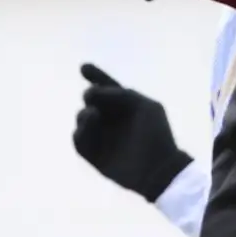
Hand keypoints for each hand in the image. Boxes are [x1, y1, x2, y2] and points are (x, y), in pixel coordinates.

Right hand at [72, 63, 192, 201]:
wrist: (157, 168)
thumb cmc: (156, 135)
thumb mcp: (146, 107)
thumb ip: (121, 95)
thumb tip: (93, 93)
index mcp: (125, 105)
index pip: (107, 87)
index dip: (95, 75)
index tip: (83, 67)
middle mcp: (111, 118)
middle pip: (91, 100)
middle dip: (90, 95)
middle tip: (92, 96)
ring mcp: (102, 136)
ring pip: (82, 118)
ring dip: (84, 115)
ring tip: (93, 116)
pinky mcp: (94, 155)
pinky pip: (78, 141)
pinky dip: (80, 134)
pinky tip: (86, 130)